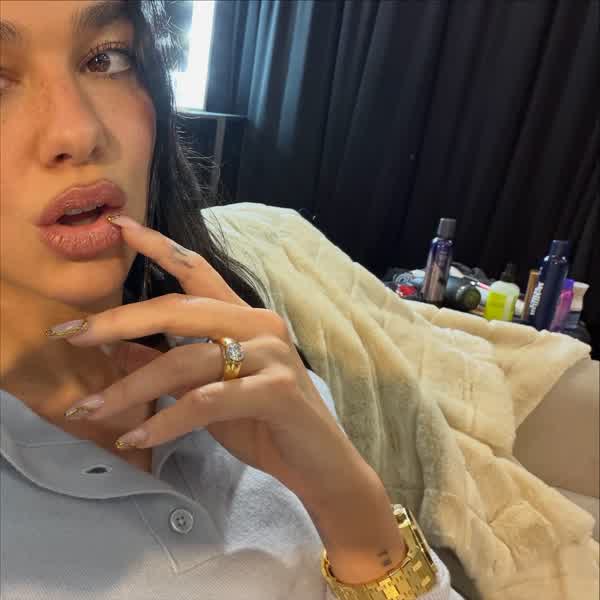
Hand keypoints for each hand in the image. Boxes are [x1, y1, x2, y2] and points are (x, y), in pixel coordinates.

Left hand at [52, 215, 369, 505]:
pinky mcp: (275, 390)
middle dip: (120, 321)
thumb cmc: (264, 423)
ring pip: (185, 361)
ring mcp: (270, 354)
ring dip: (131, 387)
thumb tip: (117, 349)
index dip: (157, 246)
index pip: (198, 271)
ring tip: (89, 410)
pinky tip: (136, 438)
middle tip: (70, 335)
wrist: (318, 463)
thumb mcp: (208, 392)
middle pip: (180, 309)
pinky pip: (205, 401)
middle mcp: (260, 325)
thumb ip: (169, 366)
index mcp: (245, 318)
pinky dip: (164, 421)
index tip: (117, 225)